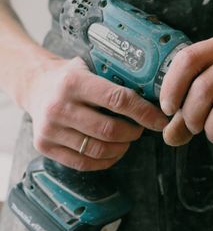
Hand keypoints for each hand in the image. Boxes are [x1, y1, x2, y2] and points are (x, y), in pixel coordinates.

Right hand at [23, 57, 168, 170]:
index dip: (143, 112)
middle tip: (141, 128)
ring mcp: (49, 129)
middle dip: (134, 132)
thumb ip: (115, 78)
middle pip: (110, 130)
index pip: (118, 100)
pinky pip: (84, 163)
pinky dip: (106, 160)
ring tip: (127, 139)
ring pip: (99, 150)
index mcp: (74, 82)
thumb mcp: (89, 66)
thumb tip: (154, 94)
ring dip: (122, 148)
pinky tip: (113, 150)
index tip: (160, 120)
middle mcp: (59, 107)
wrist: (35, 86)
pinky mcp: (44, 146)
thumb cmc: (70, 77)